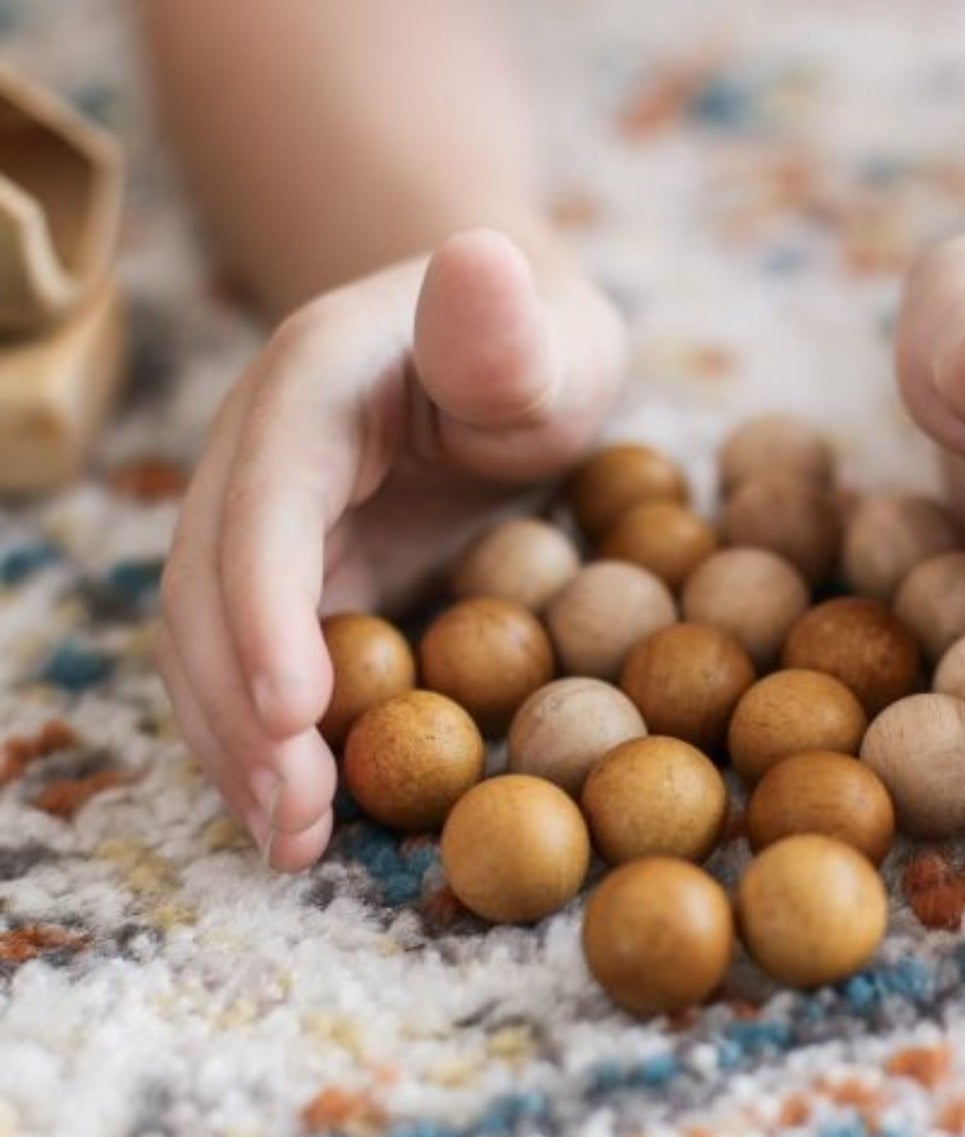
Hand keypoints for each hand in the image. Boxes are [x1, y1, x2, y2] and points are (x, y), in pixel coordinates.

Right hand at [158, 228, 626, 868]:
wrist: (498, 356)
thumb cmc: (539, 350)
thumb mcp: (547, 336)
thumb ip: (506, 329)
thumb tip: (478, 258)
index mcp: (308, 393)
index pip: (266, 502)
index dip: (266, 608)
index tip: (296, 712)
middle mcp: (258, 463)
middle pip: (212, 590)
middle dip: (243, 710)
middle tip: (295, 819)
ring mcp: (263, 528)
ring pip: (211, 645)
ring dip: (239, 749)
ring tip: (290, 844)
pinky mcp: (292, 586)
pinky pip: (254, 667)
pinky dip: (265, 745)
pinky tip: (298, 817)